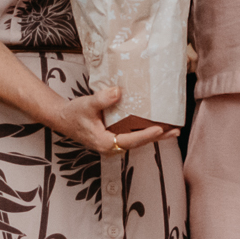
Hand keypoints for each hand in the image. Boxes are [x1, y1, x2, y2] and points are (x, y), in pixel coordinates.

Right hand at [46, 86, 169, 156]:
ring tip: (173, 129)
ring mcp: (114, 143)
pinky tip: (157, 125)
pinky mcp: (115, 137)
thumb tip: (118, 92)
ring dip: (154, 135)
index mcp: (105, 143)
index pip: (129, 140)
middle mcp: (112, 146)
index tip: (160, 129)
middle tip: (176, 131)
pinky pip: (133, 135)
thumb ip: (102, 100)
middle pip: (138, 143)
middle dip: (158, 137)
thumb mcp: (86, 105)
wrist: (62, 119)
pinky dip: (145, 131)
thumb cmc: (73, 114)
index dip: (145, 135)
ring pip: (137, 140)